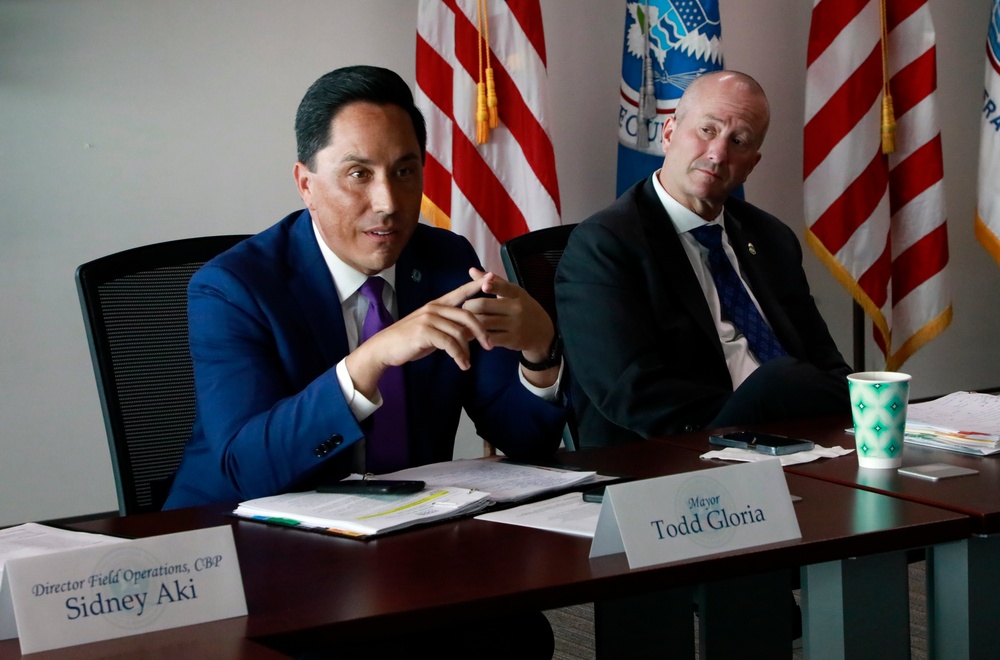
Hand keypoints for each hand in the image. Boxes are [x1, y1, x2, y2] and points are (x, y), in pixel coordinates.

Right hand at [344, 278, 491, 397]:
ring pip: (459, 333)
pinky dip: (459, 356)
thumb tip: (473, 332)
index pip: (461, 291)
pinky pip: (450, 344)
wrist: (385, 348)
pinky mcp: (425, 332)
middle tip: (490, 345)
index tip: (492, 277)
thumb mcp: (433, 330)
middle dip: (482, 330)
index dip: (477, 284)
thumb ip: (451, 327)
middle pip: (467, 315)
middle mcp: (434, 308)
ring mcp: (428, 319)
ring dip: (467, 351)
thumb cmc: (411, 340)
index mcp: (437, 304)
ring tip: (468, 362)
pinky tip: (462, 365)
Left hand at [461, 268, 555, 360]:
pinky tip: (475, 334)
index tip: (483, 286)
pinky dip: (479, 336)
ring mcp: (515, 325)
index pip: (503, 287)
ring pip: (484, 322)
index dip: (493, 286)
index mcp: (516, 293)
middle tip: (464, 307)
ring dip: (471, 321)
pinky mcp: (512, 340)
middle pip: (484, 305)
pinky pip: (490, 338)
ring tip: (465, 320)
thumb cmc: (523, 308)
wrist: (543, 332)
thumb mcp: (513, 293)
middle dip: (469, 306)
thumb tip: (470, 270)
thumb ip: (493, 282)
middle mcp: (516, 308)